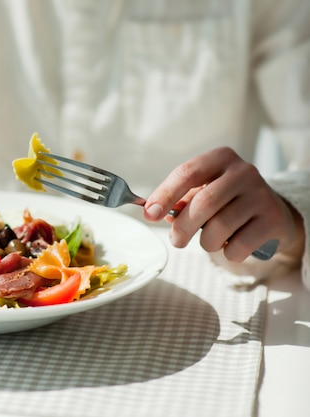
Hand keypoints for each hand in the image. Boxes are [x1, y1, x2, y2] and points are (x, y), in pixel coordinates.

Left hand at [143, 147, 303, 261]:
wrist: (272, 213)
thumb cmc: (226, 202)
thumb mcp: (203, 192)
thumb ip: (179, 200)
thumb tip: (153, 211)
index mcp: (220, 159)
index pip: (187, 173)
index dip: (165, 195)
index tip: (150, 214)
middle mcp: (243, 171)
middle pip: (204, 203)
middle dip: (183, 227)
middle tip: (176, 240)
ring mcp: (261, 194)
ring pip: (220, 227)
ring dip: (206, 243)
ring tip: (208, 241)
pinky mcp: (273, 219)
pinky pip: (239, 245)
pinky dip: (227, 252)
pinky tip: (231, 245)